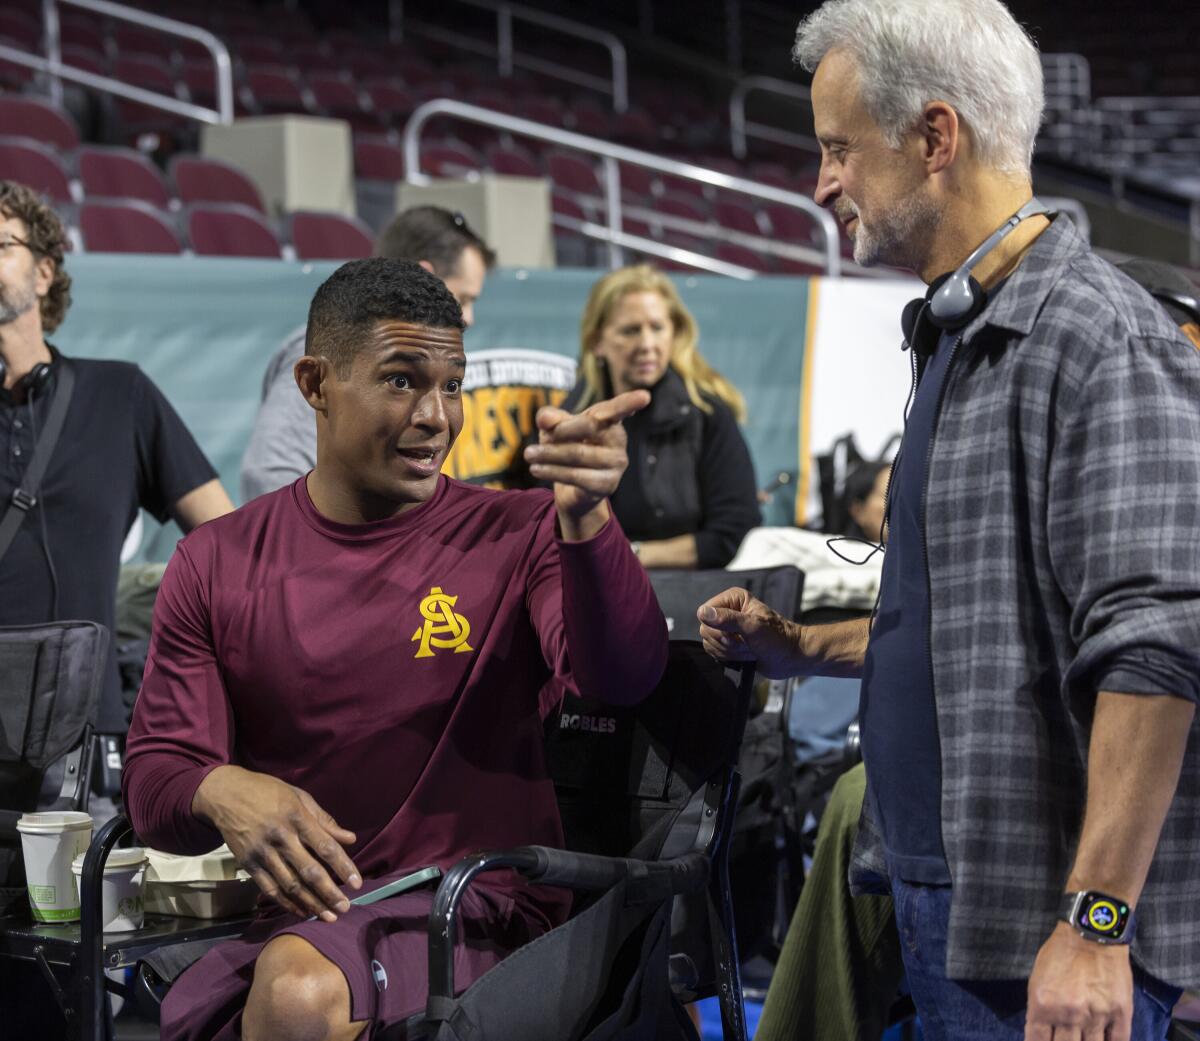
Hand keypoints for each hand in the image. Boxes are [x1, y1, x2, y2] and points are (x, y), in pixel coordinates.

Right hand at [192, 765, 362, 921]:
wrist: (226, 795)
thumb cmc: (268, 792)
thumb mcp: (299, 797)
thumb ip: (324, 820)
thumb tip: (350, 839)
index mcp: (297, 817)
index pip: (325, 846)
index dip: (343, 866)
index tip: (357, 883)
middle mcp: (280, 837)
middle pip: (309, 871)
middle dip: (329, 893)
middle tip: (345, 908)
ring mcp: (262, 852)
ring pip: (290, 884)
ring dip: (310, 903)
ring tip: (328, 917)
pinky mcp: (248, 864)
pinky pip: (270, 889)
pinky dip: (286, 903)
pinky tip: (301, 912)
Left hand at [523, 390, 650, 537]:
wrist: (573, 490)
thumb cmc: (567, 448)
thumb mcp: (556, 429)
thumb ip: (550, 418)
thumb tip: (545, 419)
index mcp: (609, 421)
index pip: (618, 409)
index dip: (630, 403)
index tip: (644, 397)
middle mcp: (618, 441)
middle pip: (589, 426)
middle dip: (559, 431)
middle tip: (533, 441)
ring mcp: (616, 464)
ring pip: (578, 454)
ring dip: (548, 454)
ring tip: (529, 455)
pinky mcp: (607, 485)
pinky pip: (576, 476)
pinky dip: (552, 471)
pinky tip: (536, 469)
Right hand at [696, 587, 802, 678]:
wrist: (791, 657)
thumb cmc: (778, 639)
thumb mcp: (753, 627)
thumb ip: (728, 619)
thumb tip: (703, 613)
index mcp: (733, 599)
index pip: (705, 613)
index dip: (718, 629)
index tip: (737, 635)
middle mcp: (728, 610)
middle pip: (706, 630)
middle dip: (727, 643)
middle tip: (747, 643)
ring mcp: (727, 628)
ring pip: (710, 643)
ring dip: (731, 652)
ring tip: (750, 649)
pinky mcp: (729, 643)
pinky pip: (715, 651)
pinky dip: (730, 658)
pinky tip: (746, 655)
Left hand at [1025, 922, 1132, 1040]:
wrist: (1091, 934)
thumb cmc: (1059, 953)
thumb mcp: (1037, 979)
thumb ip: (1039, 1010)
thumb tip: (1043, 1034)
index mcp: (1043, 1005)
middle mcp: (1068, 1015)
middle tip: (1066, 1040)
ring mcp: (1096, 1016)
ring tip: (1083, 1040)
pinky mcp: (1120, 1014)